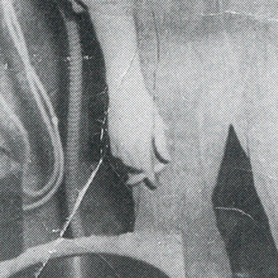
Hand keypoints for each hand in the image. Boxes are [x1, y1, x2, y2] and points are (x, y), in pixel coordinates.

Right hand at [106, 58, 169, 186]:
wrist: (124, 92)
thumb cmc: (143, 106)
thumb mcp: (157, 124)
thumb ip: (161, 144)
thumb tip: (167, 160)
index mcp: (140, 146)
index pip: (146, 171)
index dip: (151, 180)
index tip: (156, 184)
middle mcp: (126, 149)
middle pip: (133, 174)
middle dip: (142, 176)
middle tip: (152, 170)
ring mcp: (117, 145)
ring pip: (124, 167)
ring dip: (134, 169)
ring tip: (144, 161)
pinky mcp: (111, 140)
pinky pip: (117, 158)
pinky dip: (125, 161)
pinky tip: (133, 154)